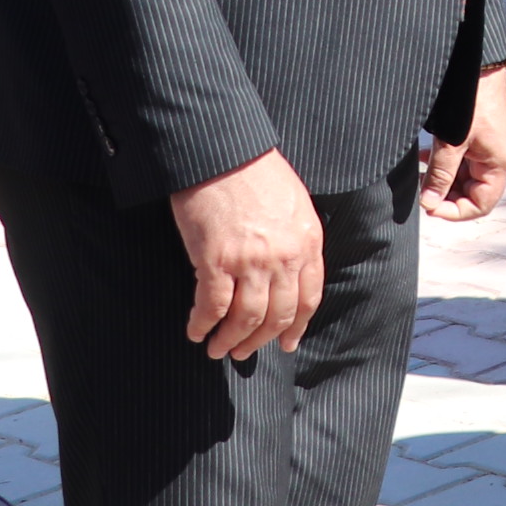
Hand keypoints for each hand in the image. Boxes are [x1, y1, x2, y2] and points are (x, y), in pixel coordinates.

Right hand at [170, 149, 324, 360]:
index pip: (309, 298)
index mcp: (308, 242)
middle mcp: (285, 257)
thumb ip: (294, 239)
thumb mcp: (294, 204)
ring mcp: (251, 261)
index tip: (286, 343)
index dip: (296, 326)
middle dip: (260, 340)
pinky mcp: (216, 260)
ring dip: (231, 340)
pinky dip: (203, 324)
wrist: (222, 152)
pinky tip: (196, 332)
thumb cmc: (254, 171)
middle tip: (244, 352)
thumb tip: (288, 270)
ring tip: (219, 350)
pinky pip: (212, 306)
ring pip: (246, 318)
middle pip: (277, 315)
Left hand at [422, 63, 505, 219]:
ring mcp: (485, 149)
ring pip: (463, 178)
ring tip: (419, 176)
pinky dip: (443, 165)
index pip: (480, 204)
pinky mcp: (476, 138)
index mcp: (497, 165)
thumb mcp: (452, 143)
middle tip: (420, 192)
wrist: (480, 66)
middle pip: (471, 193)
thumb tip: (429, 203)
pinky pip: (460, 161)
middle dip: (445, 196)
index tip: (430, 207)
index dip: (455, 211)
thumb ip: (440, 175)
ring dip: (442, 180)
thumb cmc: (471, 102)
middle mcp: (494, 161)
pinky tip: (425, 158)